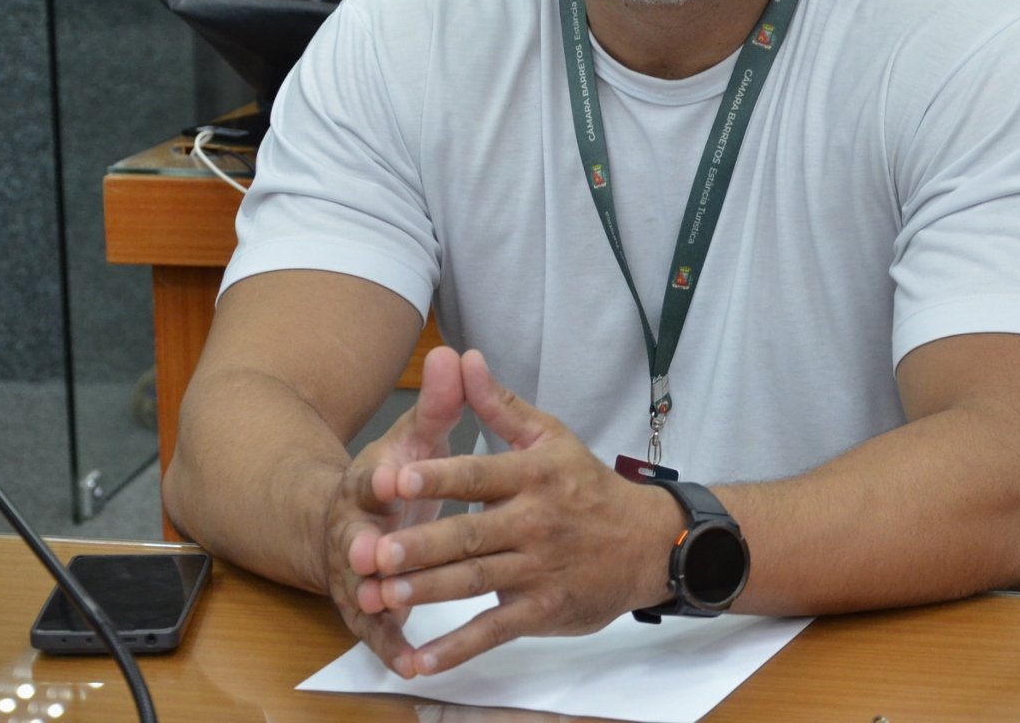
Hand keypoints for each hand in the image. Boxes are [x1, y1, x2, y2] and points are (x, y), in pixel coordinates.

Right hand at [324, 344, 465, 673]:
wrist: (353, 522)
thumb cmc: (397, 474)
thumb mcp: (417, 436)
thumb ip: (439, 402)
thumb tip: (453, 352)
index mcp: (369, 482)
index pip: (371, 478)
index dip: (380, 478)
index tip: (391, 478)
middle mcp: (355, 529)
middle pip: (358, 539)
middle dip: (367, 546)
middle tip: (377, 556)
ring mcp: (358, 574)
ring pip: (363, 588)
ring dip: (375, 600)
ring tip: (391, 610)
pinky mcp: (368, 611)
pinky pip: (379, 634)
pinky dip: (393, 648)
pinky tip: (414, 663)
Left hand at [370, 350, 678, 677]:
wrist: (646, 543)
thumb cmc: (587, 484)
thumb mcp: (549, 436)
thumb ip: (499, 403)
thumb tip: (465, 358)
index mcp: (534, 474)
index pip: (479, 475)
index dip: (437, 478)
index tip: (396, 480)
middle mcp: (535, 521)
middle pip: (470, 535)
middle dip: (420, 545)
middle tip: (372, 551)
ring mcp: (539, 569)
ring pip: (475, 582)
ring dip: (427, 592)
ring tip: (381, 595)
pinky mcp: (542, 610)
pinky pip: (494, 630)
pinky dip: (457, 648)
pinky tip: (420, 660)